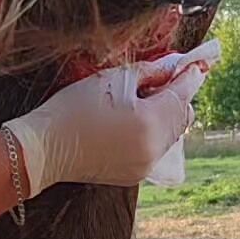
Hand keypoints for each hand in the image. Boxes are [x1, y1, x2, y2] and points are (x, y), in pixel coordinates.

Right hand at [2, 50, 213, 195]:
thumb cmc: (73, 108)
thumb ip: (149, 72)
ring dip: (164, 116)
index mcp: (150, 122)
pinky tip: (130, 122)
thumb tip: (171, 67)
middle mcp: (153, 148)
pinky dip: (152, 133)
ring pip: (171, 135)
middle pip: (183, 117)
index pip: (183, 94)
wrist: (45, 148)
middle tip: (160, 79)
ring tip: (140, 101)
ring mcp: (145, 165)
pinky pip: (155, 149)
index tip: (195, 63)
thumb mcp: (113, 79)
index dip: (190, 76)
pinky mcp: (135, 175)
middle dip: (176, 96)